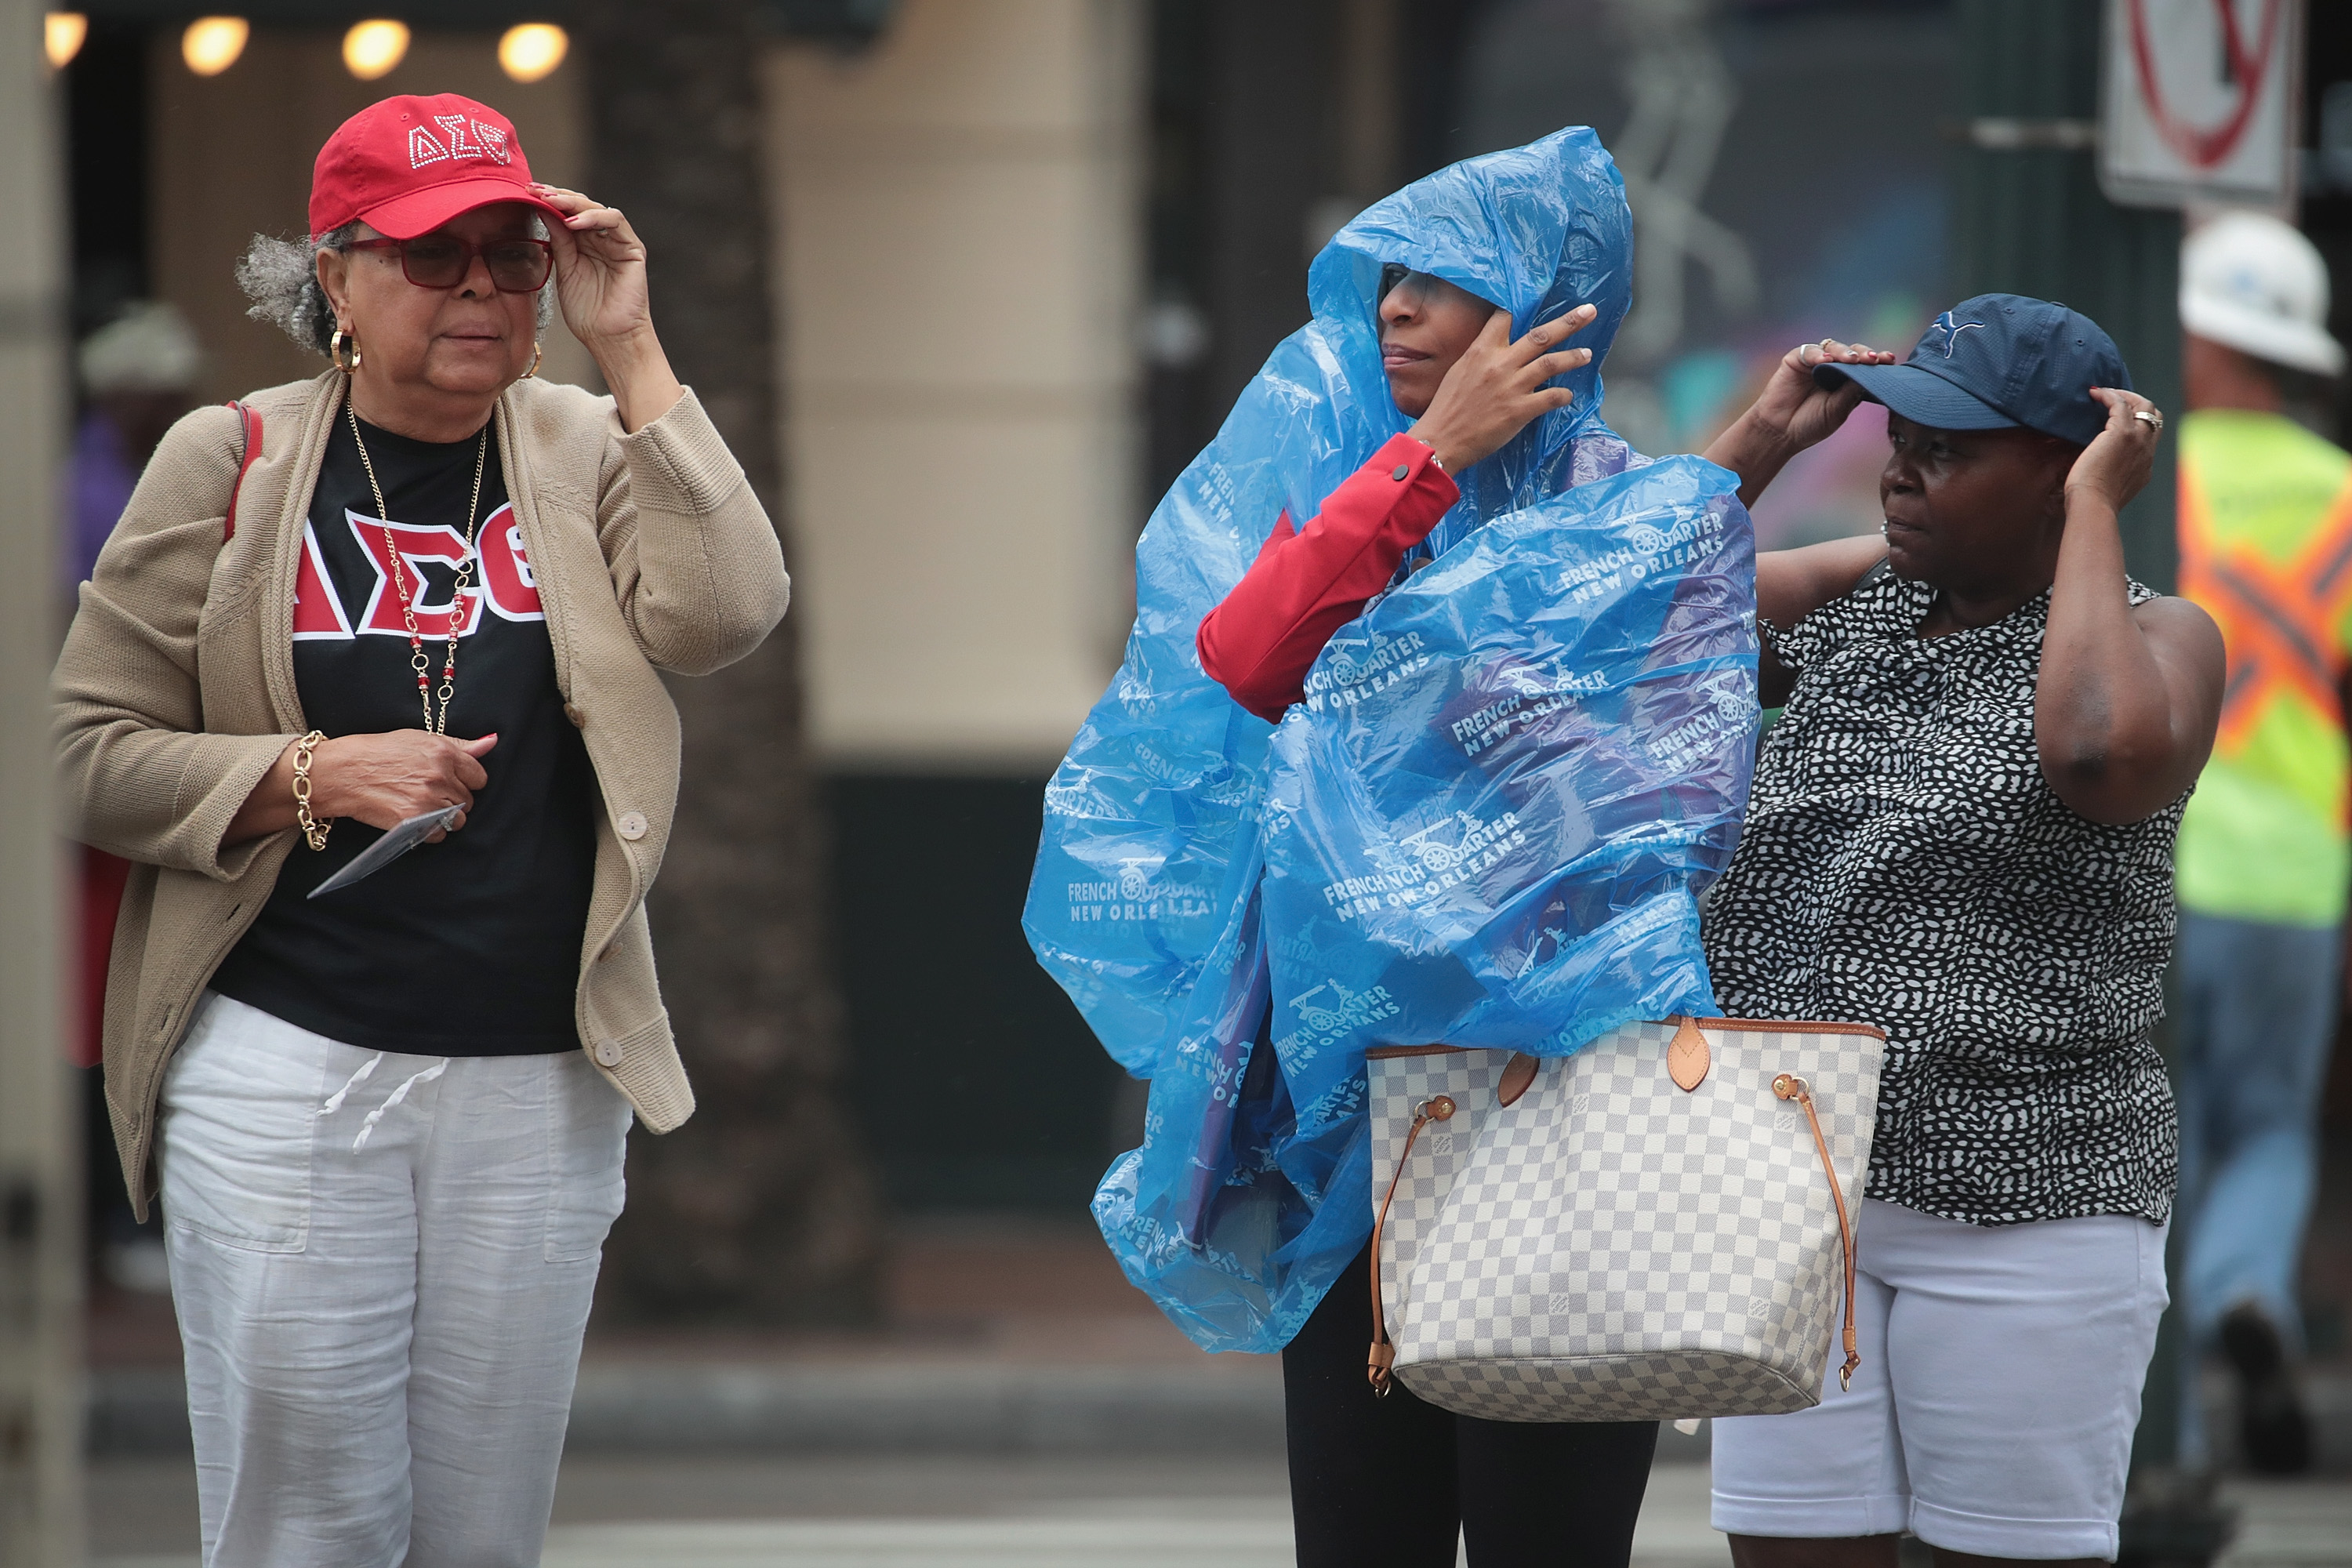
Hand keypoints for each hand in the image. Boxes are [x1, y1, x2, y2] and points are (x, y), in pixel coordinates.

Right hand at [309, 732, 496, 839]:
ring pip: (457, 820)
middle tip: (427, 792)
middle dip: (453, 798)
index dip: (465, 780)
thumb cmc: (375, 752)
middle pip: (468, 800)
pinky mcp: (414, 821)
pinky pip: (438, 834)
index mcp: (443, 753)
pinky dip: (429, 832)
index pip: (479, 777)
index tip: (450, 780)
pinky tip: (412, 818)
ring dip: (444, 817)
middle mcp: (439, 776)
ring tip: (421, 806)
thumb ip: (459, 745)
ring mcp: (427, 800)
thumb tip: (491, 742)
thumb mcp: (417, 738)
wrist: (340, 772)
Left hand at [527, 183, 683, 431]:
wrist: (607, 337)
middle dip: (557, 195)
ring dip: (573, 202)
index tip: (525, 192)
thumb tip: (543, 210)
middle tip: (535, 190)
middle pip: (581, 205)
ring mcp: (618, 243)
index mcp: (584, 244)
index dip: (548, 201)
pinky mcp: (632, 249)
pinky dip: (594, 217)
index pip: (566, 212)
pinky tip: (573, 222)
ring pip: (597, 208)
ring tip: (552, 202)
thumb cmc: (586, 312)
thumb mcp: (564, 269)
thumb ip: (558, 241)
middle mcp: (602, 239)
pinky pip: (615, 222)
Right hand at [1406, 304, 1597, 471]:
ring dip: (1573, 357)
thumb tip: (1496, 353)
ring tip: (1587, 354)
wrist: (1440, 440)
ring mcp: (1512, 386)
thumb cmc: (1445, 409)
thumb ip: (1479, 358)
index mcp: (1480, 351)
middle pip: (1541, 335)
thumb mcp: (1458, 372)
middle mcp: (1499, 363)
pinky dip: (1563, 395)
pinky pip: (1551, 397)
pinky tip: (1567, 396)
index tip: (1533, 308)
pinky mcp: (1520, 410)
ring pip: (1551, 363)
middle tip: (1589, 310)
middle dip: (1569, 322)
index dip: (1518, 312)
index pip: (1504, 318)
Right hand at [1751, 339, 1899, 452]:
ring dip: (1844, 352)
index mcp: (1846, 381)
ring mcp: (1814, 362)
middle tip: (1874, 359)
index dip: (1878, 361)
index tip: (1890, 360)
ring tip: (1852, 360)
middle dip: (1865, 354)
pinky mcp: (1796, 360)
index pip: (1865, 366)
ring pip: (1833, 347)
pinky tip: (1826, 362)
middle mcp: (1832, 368)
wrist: (1780, 433)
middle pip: (1853, 352)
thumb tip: (1871, 374)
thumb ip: (1851, 392)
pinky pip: (1810, 351)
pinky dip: (1818, 355)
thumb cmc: (1810, 425)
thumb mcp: (1838, 411)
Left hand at [2064, 386, 2162, 515]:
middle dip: (2138, 403)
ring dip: (2124, 395)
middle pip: (2154, 416)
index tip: (2118, 417)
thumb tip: (2097, 465)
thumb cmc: (2091, 502)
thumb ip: (2111, 474)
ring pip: (2144, 406)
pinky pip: (2120, 404)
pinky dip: (2109, 395)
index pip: (2150, 436)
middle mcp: (2147, 451)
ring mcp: (2138, 440)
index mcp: (2145, 465)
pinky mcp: (2122, 433)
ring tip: (2104, 392)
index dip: (2138, 422)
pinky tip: (2094, 394)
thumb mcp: (2109, 487)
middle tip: (2115, 399)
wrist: (2093, 504)